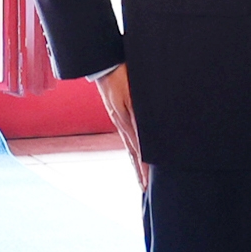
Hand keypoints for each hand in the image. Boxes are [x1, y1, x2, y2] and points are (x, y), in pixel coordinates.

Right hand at [95, 64, 147, 192]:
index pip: (137, 153)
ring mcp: (118, 120)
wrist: (103, 63)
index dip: (142, 170)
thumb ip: (140, 118)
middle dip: (139, 172)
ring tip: (140, 177)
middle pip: (133, 154)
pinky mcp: (117, 114)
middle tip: (143, 188)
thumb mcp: (132, 97)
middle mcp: (121, 125)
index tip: (146, 186)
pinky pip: (127, 135)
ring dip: (136, 163)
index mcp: (126, 123)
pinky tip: (135, 151)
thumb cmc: (120, 75)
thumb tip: (147, 138)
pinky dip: (132, 148)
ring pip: (130, 146)